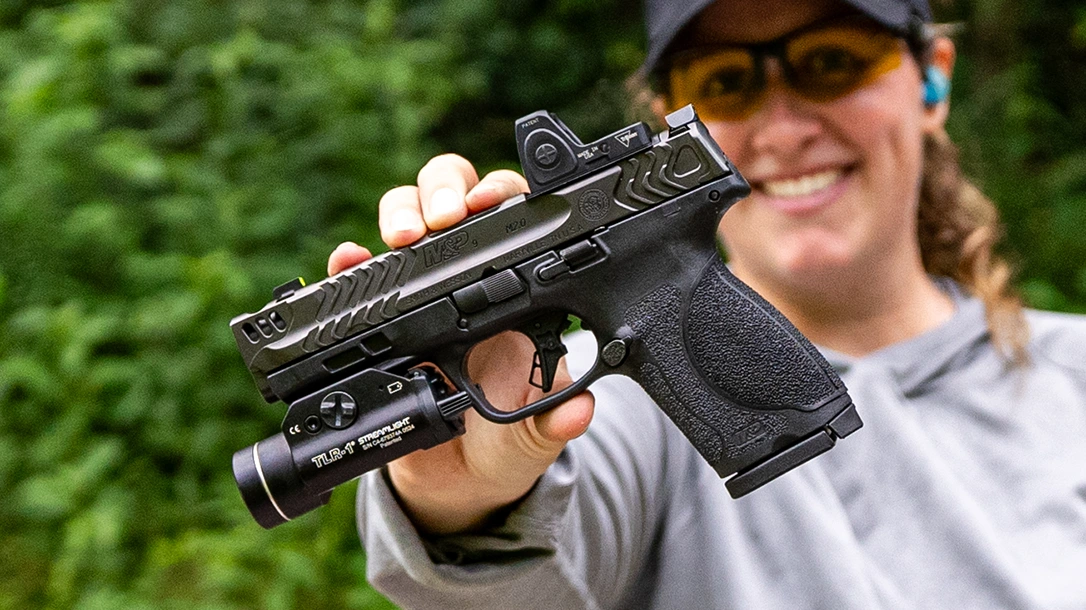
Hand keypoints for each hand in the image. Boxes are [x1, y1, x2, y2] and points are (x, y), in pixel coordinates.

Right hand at [328, 154, 594, 534]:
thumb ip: (553, 422)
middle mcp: (472, 279)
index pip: (518, 220)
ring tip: (401, 237)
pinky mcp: (382, 317)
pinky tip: (348, 258)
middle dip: (446, 190)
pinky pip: (359, 275)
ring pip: (406, 216)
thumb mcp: (535, 437)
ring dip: (400, 211)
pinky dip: (349, 260)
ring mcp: (422, 291)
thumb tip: (578, 411)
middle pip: (456, 197)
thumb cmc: (506, 445)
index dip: (504, 196)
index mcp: (522, 293)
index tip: (493, 206)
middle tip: (443, 219)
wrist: (459, 484)